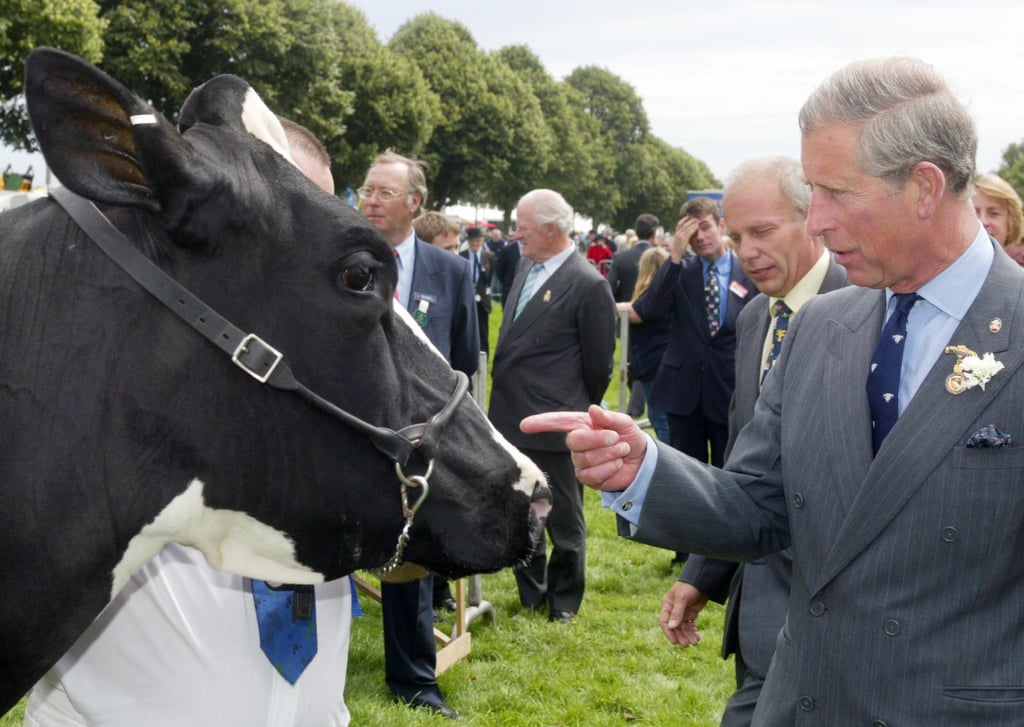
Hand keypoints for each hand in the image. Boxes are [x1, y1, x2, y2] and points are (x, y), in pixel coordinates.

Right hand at [520, 405, 647, 490]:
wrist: (641, 461)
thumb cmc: (629, 437)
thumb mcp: (624, 423)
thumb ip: (609, 417)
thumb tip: (592, 409)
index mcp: (582, 425)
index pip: (558, 422)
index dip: (541, 423)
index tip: (524, 425)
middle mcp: (577, 443)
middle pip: (574, 441)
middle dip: (597, 439)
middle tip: (615, 438)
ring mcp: (580, 461)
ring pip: (585, 459)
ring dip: (609, 454)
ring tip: (622, 451)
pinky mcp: (587, 478)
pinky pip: (592, 475)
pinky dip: (610, 468)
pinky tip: (617, 465)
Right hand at [660, 581, 708, 646]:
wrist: (703, 581)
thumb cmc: (689, 586)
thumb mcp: (682, 598)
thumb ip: (677, 612)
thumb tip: (671, 627)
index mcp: (667, 605)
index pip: (665, 621)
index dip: (669, 633)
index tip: (675, 642)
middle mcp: (673, 610)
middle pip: (675, 627)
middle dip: (680, 636)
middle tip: (686, 644)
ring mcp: (682, 613)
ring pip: (683, 628)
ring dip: (688, 636)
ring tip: (694, 642)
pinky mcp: (691, 614)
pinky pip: (690, 626)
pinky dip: (693, 632)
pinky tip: (697, 637)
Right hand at [672, 216, 697, 262]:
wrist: (675, 255)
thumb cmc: (678, 249)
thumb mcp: (679, 241)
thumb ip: (682, 236)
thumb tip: (687, 233)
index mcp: (676, 233)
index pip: (679, 224)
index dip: (684, 219)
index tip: (688, 216)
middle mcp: (677, 233)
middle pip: (684, 224)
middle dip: (690, 220)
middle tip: (695, 217)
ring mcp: (680, 236)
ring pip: (687, 227)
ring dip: (693, 223)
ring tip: (697, 220)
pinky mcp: (684, 239)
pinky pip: (689, 232)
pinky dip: (693, 228)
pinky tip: (697, 226)